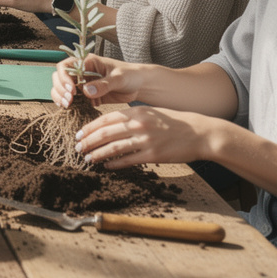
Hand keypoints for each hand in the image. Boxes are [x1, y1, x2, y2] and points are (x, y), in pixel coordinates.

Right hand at [52, 54, 142, 107]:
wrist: (138, 86)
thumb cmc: (130, 75)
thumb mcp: (119, 78)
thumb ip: (103, 84)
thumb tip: (86, 91)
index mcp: (87, 62)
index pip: (65, 66)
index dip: (64, 77)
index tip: (71, 90)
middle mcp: (81, 72)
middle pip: (59, 77)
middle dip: (59, 89)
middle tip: (68, 100)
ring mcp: (81, 84)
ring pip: (61, 88)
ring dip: (59, 96)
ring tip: (67, 106)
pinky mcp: (85, 95)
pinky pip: (70, 99)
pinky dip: (66, 103)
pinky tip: (68, 109)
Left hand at [75, 107, 221, 169]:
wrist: (199, 133)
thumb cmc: (174, 123)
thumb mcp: (151, 112)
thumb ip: (131, 116)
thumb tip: (109, 125)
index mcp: (136, 112)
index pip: (105, 119)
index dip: (89, 128)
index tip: (78, 134)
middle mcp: (138, 124)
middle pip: (105, 133)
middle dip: (88, 141)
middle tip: (77, 148)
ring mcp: (145, 140)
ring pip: (113, 148)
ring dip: (97, 154)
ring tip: (87, 158)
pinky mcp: (153, 155)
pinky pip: (128, 160)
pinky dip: (114, 164)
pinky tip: (106, 166)